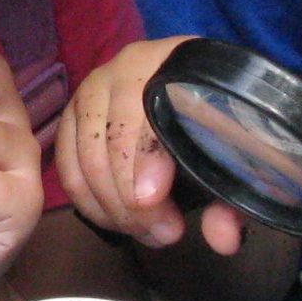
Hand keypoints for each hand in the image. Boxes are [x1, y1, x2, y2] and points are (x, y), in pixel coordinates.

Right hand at [55, 35, 246, 255]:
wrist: (194, 92)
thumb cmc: (216, 121)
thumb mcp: (234, 155)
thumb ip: (233, 197)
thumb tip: (223, 239)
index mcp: (172, 62)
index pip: (145, 108)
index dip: (145, 158)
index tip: (152, 202)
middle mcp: (124, 68)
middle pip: (109, 138)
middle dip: (129, 199)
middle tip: (163, 233)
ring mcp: (92, 91)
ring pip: (83, 157)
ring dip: (110, 207)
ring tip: (146, 232)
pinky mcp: (72, 116)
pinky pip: (66, 166)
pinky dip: (88, 202)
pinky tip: (116, 221)